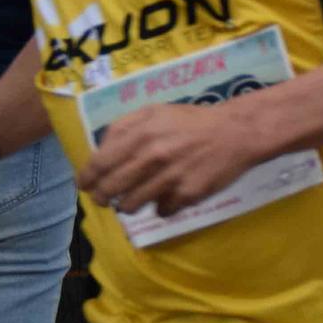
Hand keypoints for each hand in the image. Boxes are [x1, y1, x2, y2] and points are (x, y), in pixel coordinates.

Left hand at [79, 103, 261, 217]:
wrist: (237, 131)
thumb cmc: (192, 121)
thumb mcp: (155, 112)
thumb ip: (123, 127)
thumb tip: (100, 150)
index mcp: (140, 134)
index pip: (99, 164)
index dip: (86, 179)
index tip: (85, 185)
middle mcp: (152, 157)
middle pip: (111, 190)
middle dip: (102, 197)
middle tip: (105, 198)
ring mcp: (170, 178)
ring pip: (132, 205)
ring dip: (129, 205)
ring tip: (136, 198)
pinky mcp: (188, 195)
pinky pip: (162, 210)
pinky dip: (161, 206)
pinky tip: (168, 195)